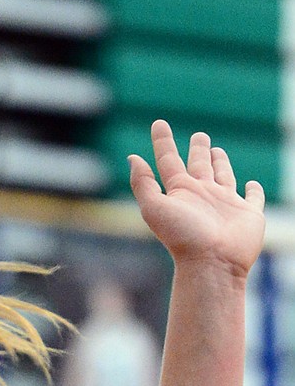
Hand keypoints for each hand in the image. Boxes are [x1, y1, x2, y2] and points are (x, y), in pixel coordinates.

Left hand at [129, 121, 264, 276]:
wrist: (211, 262)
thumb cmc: (182, 236)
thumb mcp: (154, 207)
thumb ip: (143, 183)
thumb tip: (132, 157)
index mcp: (180, 192)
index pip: (169, 160)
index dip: (163, 142)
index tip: (158, 123)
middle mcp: (202, 195)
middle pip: (199, 165)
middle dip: (198, 150)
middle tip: (199, 135)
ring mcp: (226, 204)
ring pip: (224, 176)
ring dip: (220, 164)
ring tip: (217, 151)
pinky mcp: (249, 213)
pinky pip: (253, 198)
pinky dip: (253, 190)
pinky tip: (251, 184)